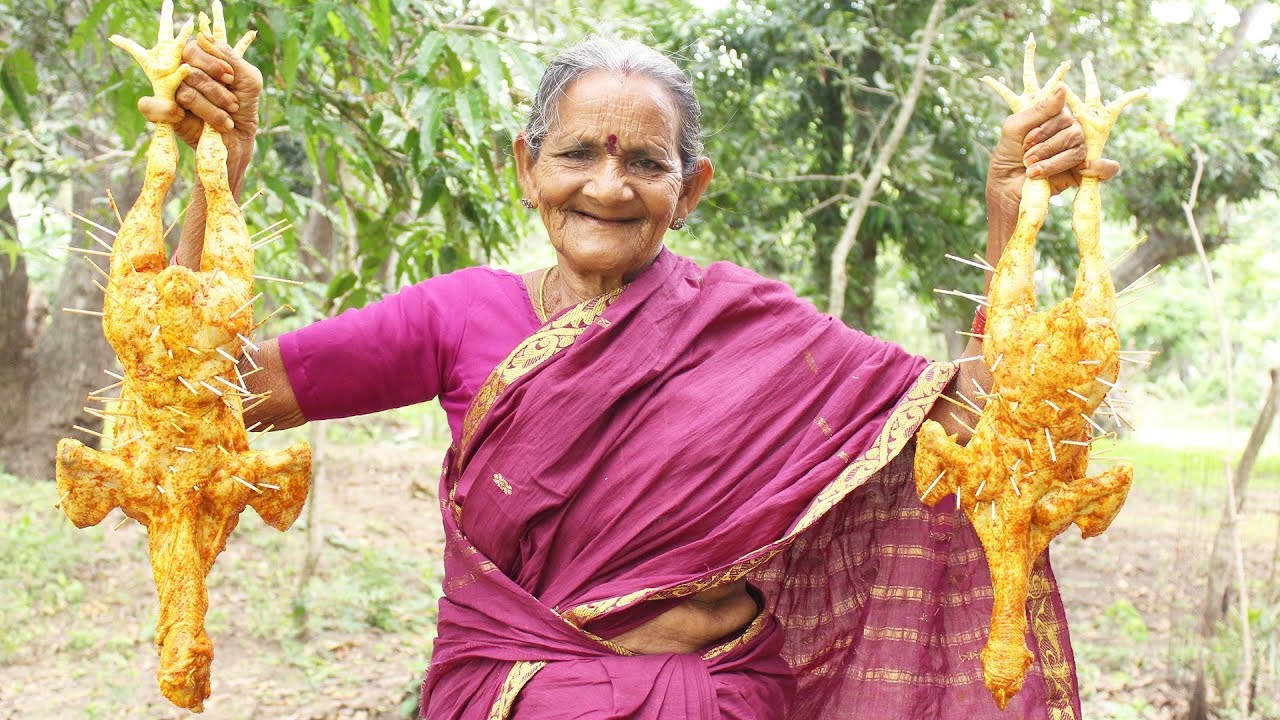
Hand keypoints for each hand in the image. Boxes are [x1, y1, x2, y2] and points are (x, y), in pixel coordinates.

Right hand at [137, 32, 261, 154]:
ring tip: (226, 121)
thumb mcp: (248, 79)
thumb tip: (202, 36)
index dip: (212, 62)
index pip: (194, 48)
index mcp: (200, 60)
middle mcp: (182, 72)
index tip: (231, 78)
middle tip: (233, 104)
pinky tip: (184, 119)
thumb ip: (230, 56)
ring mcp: (171, 92)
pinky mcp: (163, 113)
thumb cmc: (243, 107)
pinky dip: (167, 112)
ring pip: (184, 92)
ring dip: (211, 109)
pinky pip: (149, 105)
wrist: (240, 139)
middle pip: (188, 68)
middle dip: (215, 89)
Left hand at [986, 84, 1118, 209]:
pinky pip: (1106, 168)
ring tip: (1032, 171)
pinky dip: (1100, 168)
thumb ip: (1038, 109)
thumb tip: (1063, 87)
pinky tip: (1082, 170)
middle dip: (1046, 147)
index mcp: (1056, 119)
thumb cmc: (1008, 155)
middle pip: (1072, 132)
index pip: (1063, 114)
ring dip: (1052, 162)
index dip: (1043, 129)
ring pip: (1078, 150)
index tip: (1024, 142)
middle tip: (1026, 158)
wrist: (1006, 188)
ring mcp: (1077, 153)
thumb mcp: (1015, 128)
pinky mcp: (1082, 175)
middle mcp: (1070, 133)